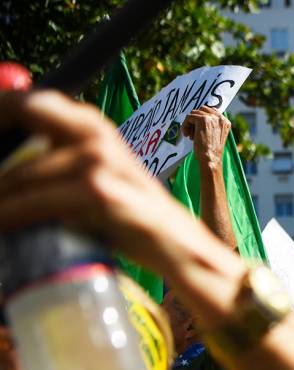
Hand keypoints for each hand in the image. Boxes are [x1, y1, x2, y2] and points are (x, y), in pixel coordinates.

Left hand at [0, 91, 192, 269]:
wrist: (177, 247)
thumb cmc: (131, 219)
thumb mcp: (97, 179)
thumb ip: (59, 163)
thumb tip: (9, 166)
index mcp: (93, 125)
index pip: (28, 100)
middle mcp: (96, 133)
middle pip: (23, 111)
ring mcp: (98, 160)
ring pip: (19, 173)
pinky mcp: (98, 191)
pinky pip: (33, 202)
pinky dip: (9, 216)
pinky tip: (0, 224)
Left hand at [182, 106, 229, 167]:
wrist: (211, 159)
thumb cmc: (211, 152)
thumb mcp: (215, 136)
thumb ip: (212, 126)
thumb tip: (198, 118)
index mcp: (225, 122)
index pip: (211, 111)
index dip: (201, 117)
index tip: (196, 127)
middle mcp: (220, 118)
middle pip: (202, 109)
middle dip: (195, 119)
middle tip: (192, 131)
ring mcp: (212, 118)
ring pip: (194, 113)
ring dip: (190, 123)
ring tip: (190, 135)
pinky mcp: (202, 119)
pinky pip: (189, 117)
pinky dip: (185, 125)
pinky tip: (187, 135)